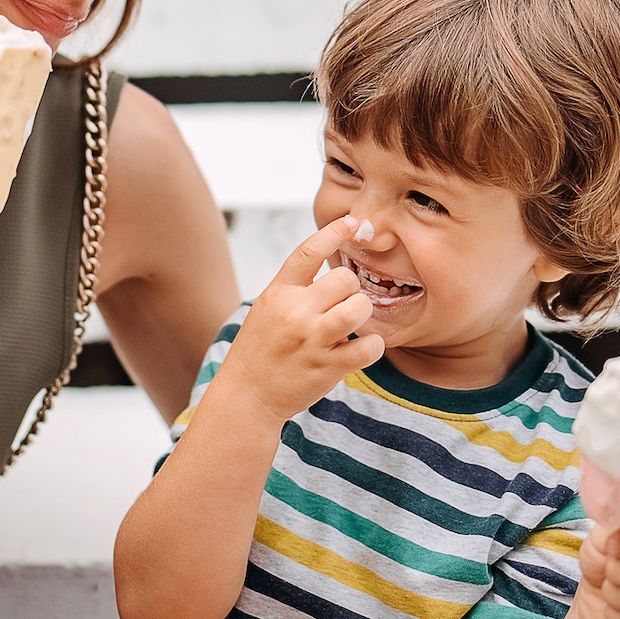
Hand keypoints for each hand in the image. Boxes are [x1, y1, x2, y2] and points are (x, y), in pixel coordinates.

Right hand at [213, 215, 383, 421]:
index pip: (309, 252)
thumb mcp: (267, 309)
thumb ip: (295, 288)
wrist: (246, 396)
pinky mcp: (328, 367)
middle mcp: (295, 313)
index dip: (334, 232)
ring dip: (362, 313)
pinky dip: (373, 346)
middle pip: (345, 280)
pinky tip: (362, 348)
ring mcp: (312, 340)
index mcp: (278, 293)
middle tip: (343, 304)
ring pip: (359, 308)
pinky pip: (369, 347)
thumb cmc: (260, 350)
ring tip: (354, 324)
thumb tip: (329, 262)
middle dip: (352, 290)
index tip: (353, 222)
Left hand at [570, 519, 619, 618]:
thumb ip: (618, 522)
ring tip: (610, 588)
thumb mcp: (606, 534)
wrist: (597, 596)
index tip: (611, 545)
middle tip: (608, 569)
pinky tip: (613, 610)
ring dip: (614, 595)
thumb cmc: (607, 558)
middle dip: (618, 572)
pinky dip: (614, 618)